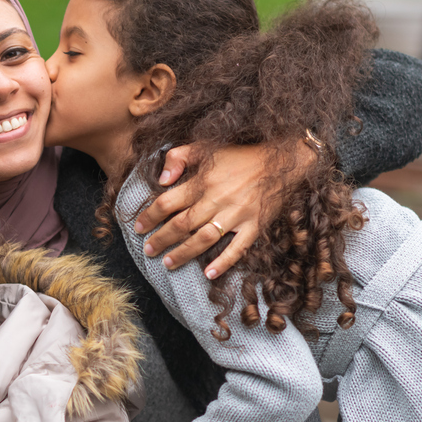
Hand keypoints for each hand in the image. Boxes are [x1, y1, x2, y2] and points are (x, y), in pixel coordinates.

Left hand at [133, 142, 315, 279]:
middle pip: (181, 224)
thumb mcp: (205, 147)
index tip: (138, 228)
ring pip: (203, 239)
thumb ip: (178, 157)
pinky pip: (238, 249)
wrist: (282, 161)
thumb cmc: (240, 155)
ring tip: (168, 264)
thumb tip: (162, 180)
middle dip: (161, 240)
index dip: (149, 217)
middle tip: (148, 251)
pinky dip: (223, 263)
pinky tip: (208, 274)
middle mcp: (217, 199)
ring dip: (183, 254)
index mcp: (202, 181)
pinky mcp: (254, 226)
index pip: (167, 203)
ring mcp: (236, 215)